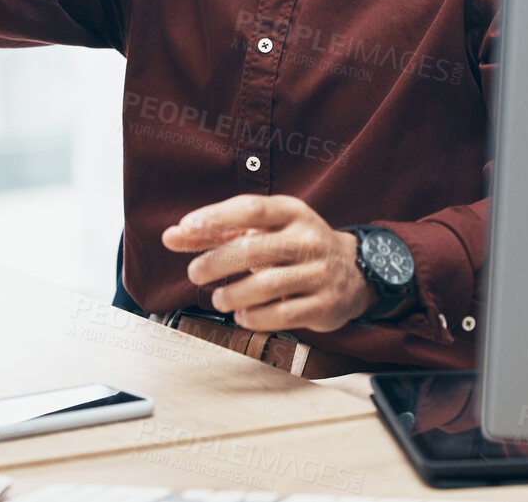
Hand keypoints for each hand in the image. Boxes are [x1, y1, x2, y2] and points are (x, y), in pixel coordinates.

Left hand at [162, 194, 375, 332]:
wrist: (356, 271)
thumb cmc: (298, 246)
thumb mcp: (265, 230)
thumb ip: (218, 232)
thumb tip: (172, 235)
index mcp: (292, 212)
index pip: (251, 208)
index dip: (216, 217)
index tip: (187, 228)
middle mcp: (308, 239)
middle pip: (253, 249)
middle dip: (216, 262)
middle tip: (195, 272)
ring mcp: (319, 273)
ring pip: (267, 285)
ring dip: (233, 295)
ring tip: (220, 298)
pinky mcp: (324, 304)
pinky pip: (283, 314)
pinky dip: (255, 318)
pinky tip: (243, 315)